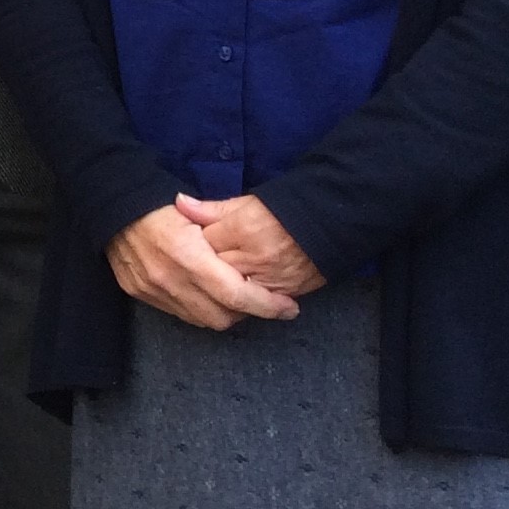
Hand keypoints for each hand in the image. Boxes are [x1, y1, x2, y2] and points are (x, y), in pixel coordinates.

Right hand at [107, 203, 300, 329]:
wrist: (110, 206)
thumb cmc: (157, 205)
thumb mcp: (194, 211)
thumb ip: (224, 232)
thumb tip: (256, 252)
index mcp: (188, 256)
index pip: (237, 295)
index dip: (268, 305)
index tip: (289, 307)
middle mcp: (170, 280)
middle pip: (223, 316)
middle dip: (248, 313)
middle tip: (261, 299)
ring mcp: (153, 291)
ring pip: (202, 320)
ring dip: (224, 313)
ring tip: (234, 297)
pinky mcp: (141, 295)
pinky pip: (180, 313)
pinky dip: (198, 308)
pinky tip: (205, 293)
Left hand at [179, 191, 324, 297]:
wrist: (329, 224)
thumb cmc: (284, 211)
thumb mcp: (247, 203)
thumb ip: (211, 209)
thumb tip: (180, 203)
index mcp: (243, 229)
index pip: (203, 244)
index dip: (192, 246)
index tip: (186, 246)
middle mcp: (255, 257)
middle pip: (213, 272)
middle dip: (200, 272)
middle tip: (193, 270)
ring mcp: (269, 278)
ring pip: (231, 294)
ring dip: (218, 293)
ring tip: (208, 287)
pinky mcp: (283, 293)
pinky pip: (252, 305)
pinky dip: (240, 303)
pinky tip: (230, 301)